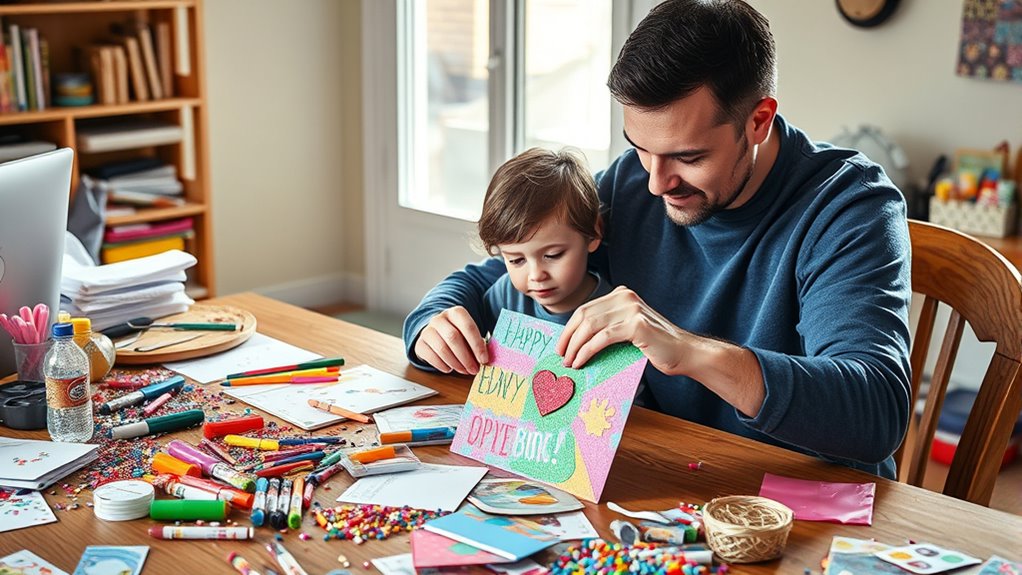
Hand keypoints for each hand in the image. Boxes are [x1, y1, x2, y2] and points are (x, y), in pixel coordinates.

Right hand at [413, 306, 488, 374]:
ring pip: (442, 348)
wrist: (435, 332)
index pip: (468, 326)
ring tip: (464, 371)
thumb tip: (484, 359)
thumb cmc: (458, 334)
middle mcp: (439, 319)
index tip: (484, 359)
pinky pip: (431, 356)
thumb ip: (476, 343)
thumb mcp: (468, 334)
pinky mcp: (419, 343)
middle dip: (466, 357)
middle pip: (453, 338)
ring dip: (456, 363)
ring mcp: (427, 330)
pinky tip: (449, 369)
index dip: (477, 344)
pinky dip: (442, 365)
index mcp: (456, 313)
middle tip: (474, 369)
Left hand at [556, 286, 689, 373]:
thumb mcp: (628, 330)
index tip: (561, 345)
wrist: (685, 353)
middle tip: (561, 355)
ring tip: (570, 362)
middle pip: (584, 315)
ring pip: (590, 326)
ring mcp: (631, 309)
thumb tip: (576, 342)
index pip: (585, 309)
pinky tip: (581, 362)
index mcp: (622, 295)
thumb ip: (608, 327)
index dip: (569, 328)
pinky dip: (587, 351)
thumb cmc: (656, 346)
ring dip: (575, 346)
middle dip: (568, 337)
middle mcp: (625, 297)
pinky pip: (602, 338)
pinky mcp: (636, 325)